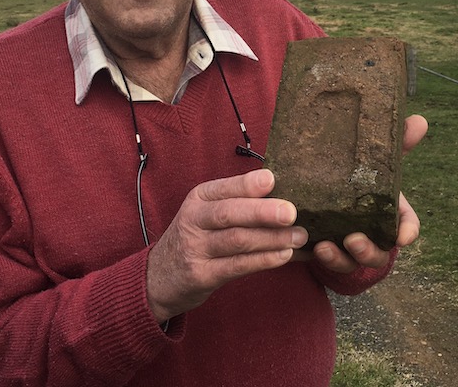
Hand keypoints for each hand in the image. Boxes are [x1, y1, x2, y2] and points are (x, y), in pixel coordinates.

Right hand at [146, 169, 307, 322]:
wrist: (159, 277)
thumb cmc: (196, 238)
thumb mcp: (206, 212)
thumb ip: (237, 201)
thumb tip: (283, 193)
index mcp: (199, 198)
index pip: (225, 188)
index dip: (248, 184)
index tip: (273, 179)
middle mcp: (194, 220)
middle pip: (229, 213)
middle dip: (262, 212)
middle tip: (291, 212)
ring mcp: (196, 248)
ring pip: (237, 240)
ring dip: (271, 238)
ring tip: (299, 237)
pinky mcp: (201, 275)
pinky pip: (237, 266)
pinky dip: (263, 260)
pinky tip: (284, 255)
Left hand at [308, 114, 427, 272]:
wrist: (323, 191)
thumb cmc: (358, 178)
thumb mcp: (374, 161)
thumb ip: (395, 144)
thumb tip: (420, 120)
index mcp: (388, 215)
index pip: (407, 227)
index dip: (407, 233)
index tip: (403, 237)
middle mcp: (370, 237)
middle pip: (379, 255)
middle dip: (368, 252)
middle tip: (353, 240)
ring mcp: (346, 249)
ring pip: (349, 263)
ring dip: (339, 259)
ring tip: (324, 247)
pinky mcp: (323, 250)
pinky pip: (321, 261)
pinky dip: (315, 257)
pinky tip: (304, 245)